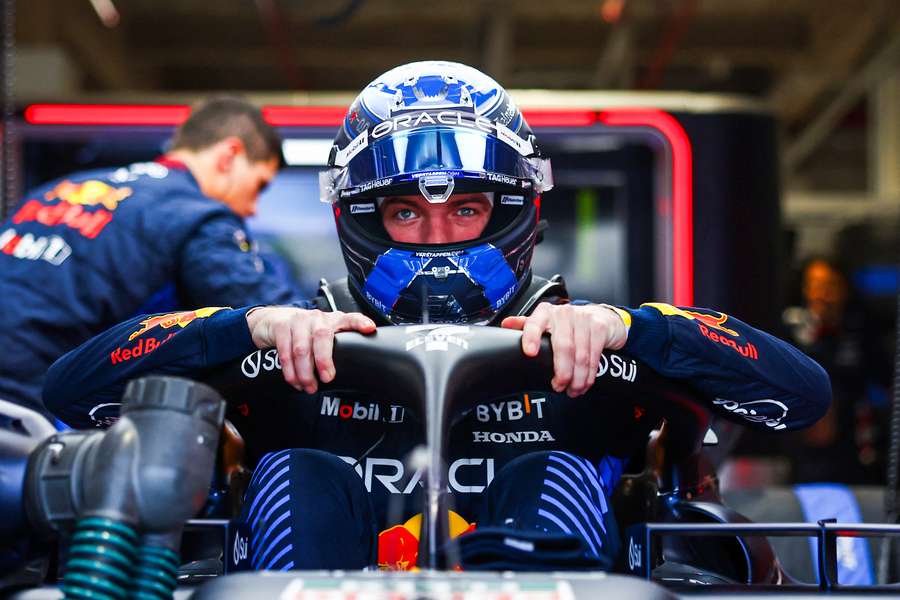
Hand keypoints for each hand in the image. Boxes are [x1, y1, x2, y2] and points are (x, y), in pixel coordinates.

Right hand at [246, 307, 375, 393]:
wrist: (273, 321)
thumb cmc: (305, 332)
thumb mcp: (324, 335)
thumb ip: (337, 347)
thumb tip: (351, 373)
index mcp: (334, 320)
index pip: (350, 318)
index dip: (359, 323)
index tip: (369, 329)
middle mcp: (317, 318)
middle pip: (322, 336)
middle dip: (324, 360)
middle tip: (326, 379)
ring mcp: (298, 320)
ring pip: (301, 349)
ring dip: (305, 372)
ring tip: (309, 386)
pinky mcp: (281, 326)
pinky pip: (285, 352)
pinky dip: (290, 371)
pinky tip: (295, 381)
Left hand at [501, 303, 627, 396]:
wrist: (600, 317)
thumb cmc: (568, 324)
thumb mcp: (545, 323)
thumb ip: (526, 325)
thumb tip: (506, 324)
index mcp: (545, 313)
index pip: (535, 323)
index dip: (532, 338)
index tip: (530, 353)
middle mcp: (564, 313)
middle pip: (563, 347)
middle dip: (562, 372)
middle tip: (559, 387)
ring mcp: (583, 318)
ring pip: (580, 355)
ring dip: (577, 377)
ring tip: (573, 389)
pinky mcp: (599, 327)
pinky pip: (594, 355)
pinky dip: (589, 373)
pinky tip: (585, 382)